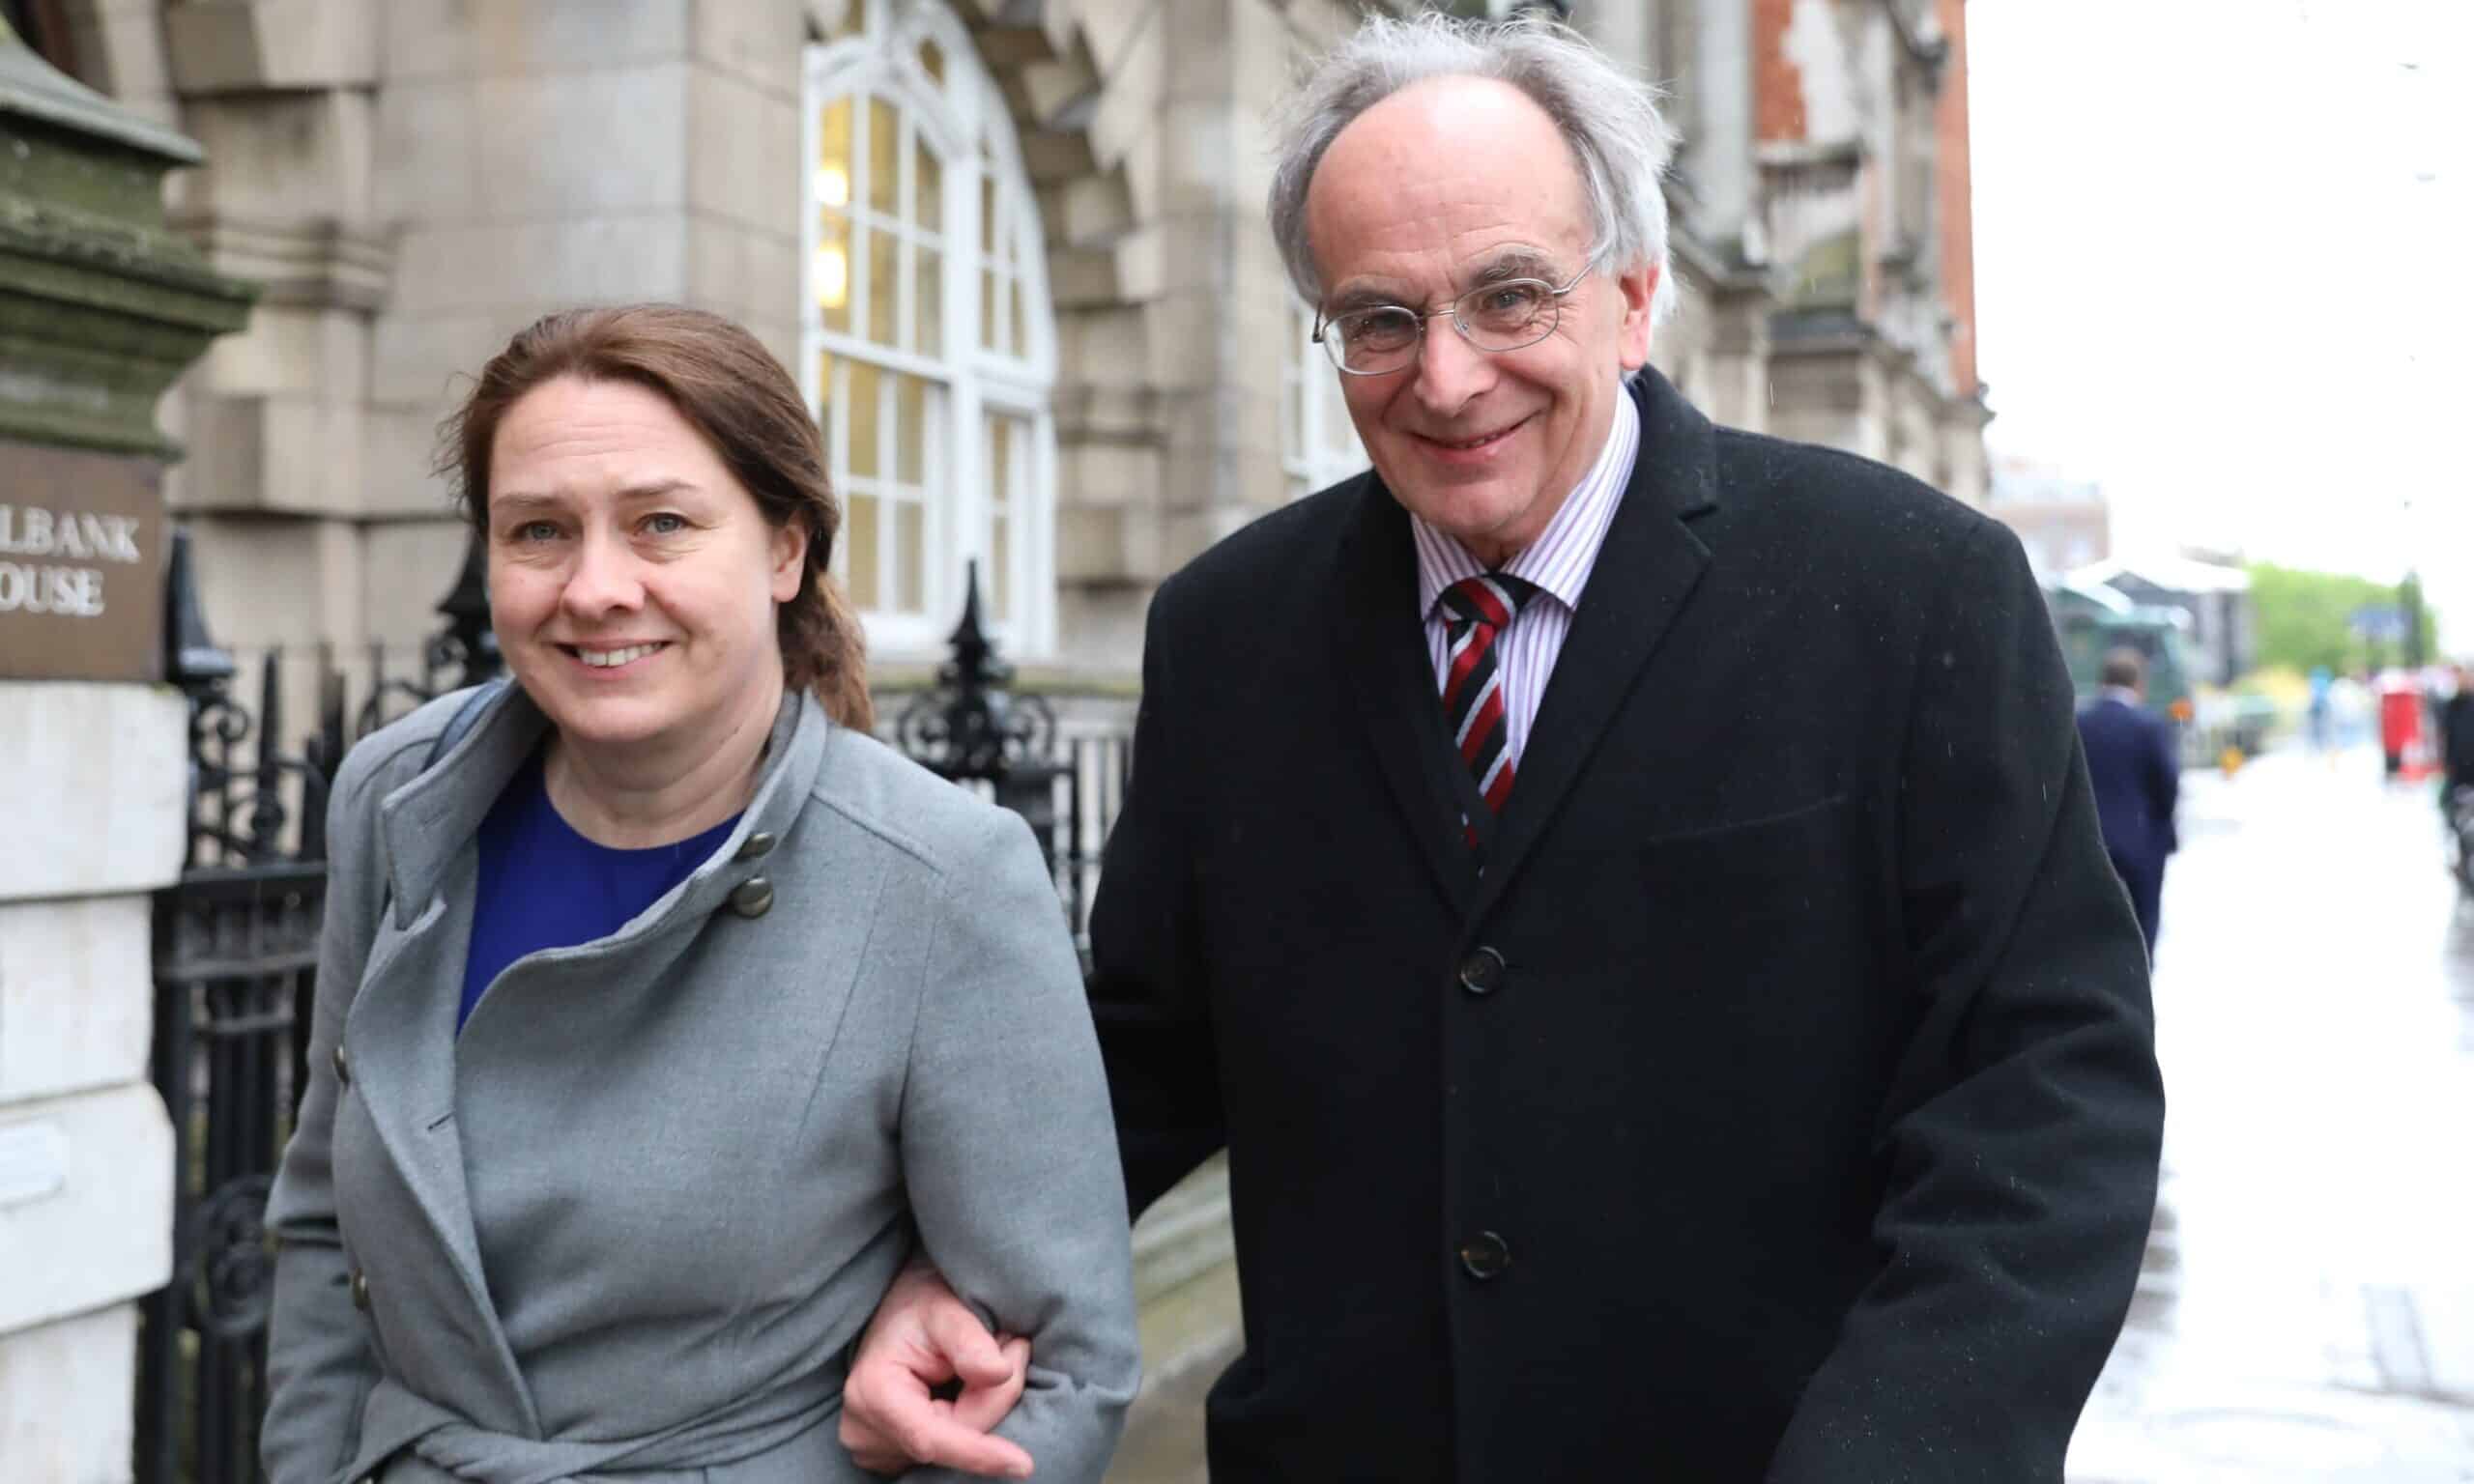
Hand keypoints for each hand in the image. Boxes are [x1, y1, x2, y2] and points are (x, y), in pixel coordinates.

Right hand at [840, 1260, 1035, 1477]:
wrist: (899, 1308)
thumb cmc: (921, 1302)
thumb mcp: (947, 1308)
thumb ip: (971, 1341)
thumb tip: (1000, 1374)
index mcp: (874, 1391)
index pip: (933, 1438)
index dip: (979, 1452)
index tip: (1022, 1464)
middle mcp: (864, 1429)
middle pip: (951, 1442)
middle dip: (990, 1402)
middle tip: (1010, 1346)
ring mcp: (873, 1446)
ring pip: (952, 1450)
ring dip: (978, 1411)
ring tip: (974, 1366)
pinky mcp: (889, 1454)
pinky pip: (943, 1452)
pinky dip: (964, 1426)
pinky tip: (959, 1391)